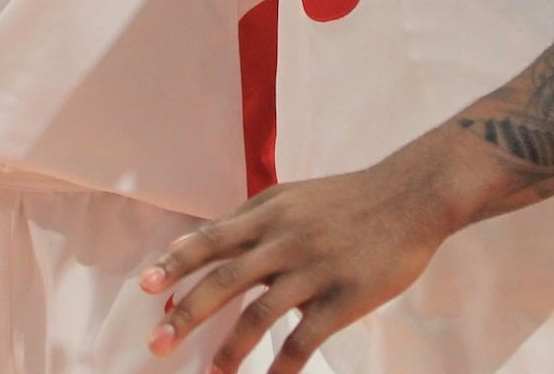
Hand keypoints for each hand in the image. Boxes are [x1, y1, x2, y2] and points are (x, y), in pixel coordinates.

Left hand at [140, 161, 452, 373]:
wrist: (410, 196)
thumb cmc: (347, 199)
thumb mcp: (292, 197)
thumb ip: (249, 221)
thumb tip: (199, 245)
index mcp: (269, 213)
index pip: (211, 239)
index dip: (175, 262)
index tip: (142, 286)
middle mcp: (285, 239)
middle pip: (224, 280)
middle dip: (186, 313)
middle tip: (156, 344)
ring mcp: (314, 269)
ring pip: (259, 314)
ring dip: (229, 349)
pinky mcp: (344, 298)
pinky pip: (305, 340)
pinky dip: (283, 368)